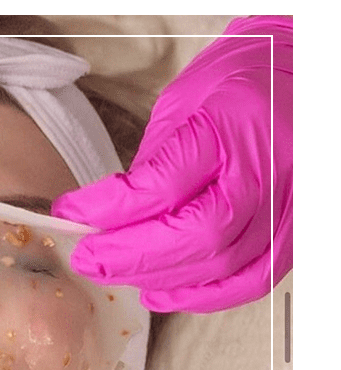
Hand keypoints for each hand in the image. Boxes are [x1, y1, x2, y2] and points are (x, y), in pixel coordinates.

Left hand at [51, 16, 291, 312]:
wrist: (300, 73)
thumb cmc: (236, 82)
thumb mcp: (183, 103)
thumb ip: (153, 163)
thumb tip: (111, 217)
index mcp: (234, 123)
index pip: (164, 182)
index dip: (108, 207)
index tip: (69, 212)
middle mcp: (269, 168)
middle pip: (197, 234)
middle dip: (130, 255)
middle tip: (86, 259)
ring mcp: (290, 204)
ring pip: (222, 263)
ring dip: (158, 278)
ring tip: (113, 272)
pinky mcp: (297, 230)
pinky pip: (252, 279)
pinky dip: (202, 295)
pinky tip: (161, 294)